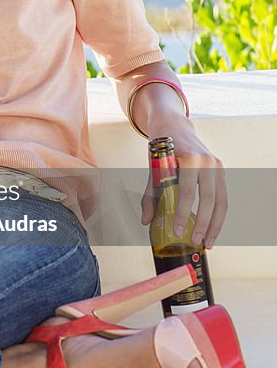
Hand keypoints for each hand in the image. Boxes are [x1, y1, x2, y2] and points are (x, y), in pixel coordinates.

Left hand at [140, 115, 226, 248]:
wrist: (174, 125)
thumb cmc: (162, 146)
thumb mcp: (153, 168)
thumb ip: (151, 195)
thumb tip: (146, 220)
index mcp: (189, 159)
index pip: (186, 192)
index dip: (182, 214)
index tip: (178, 232)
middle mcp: (207, 162)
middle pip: (208, 199)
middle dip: (203, 224)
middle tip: (196, 242)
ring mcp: (216, 165)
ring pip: (221, 201)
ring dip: (215, 224)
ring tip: (208, 242)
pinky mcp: (220, 170)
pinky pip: (222, 197)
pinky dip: (218, 214)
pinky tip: (212, 228)